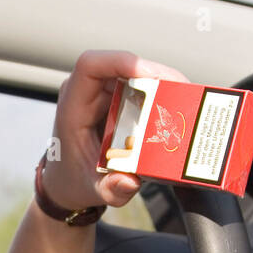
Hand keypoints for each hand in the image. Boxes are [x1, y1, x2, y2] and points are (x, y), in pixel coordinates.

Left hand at [42, 50, 188, 212]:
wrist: (67, 182)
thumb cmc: (73, 180)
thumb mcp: (92, 190)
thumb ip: (110, 190)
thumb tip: (129, 181)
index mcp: (73, 108)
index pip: (91, 66)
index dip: (121, 62)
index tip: (149, 76)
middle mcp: (87, 94)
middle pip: (122, 66)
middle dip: (156, 75)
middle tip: (183, 93)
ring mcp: (102, 94)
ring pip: (136, 73)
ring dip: (162, 84)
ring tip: (185, 101)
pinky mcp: (117, 99)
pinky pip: (141, 87)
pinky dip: (160, 95)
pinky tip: (176, 108)